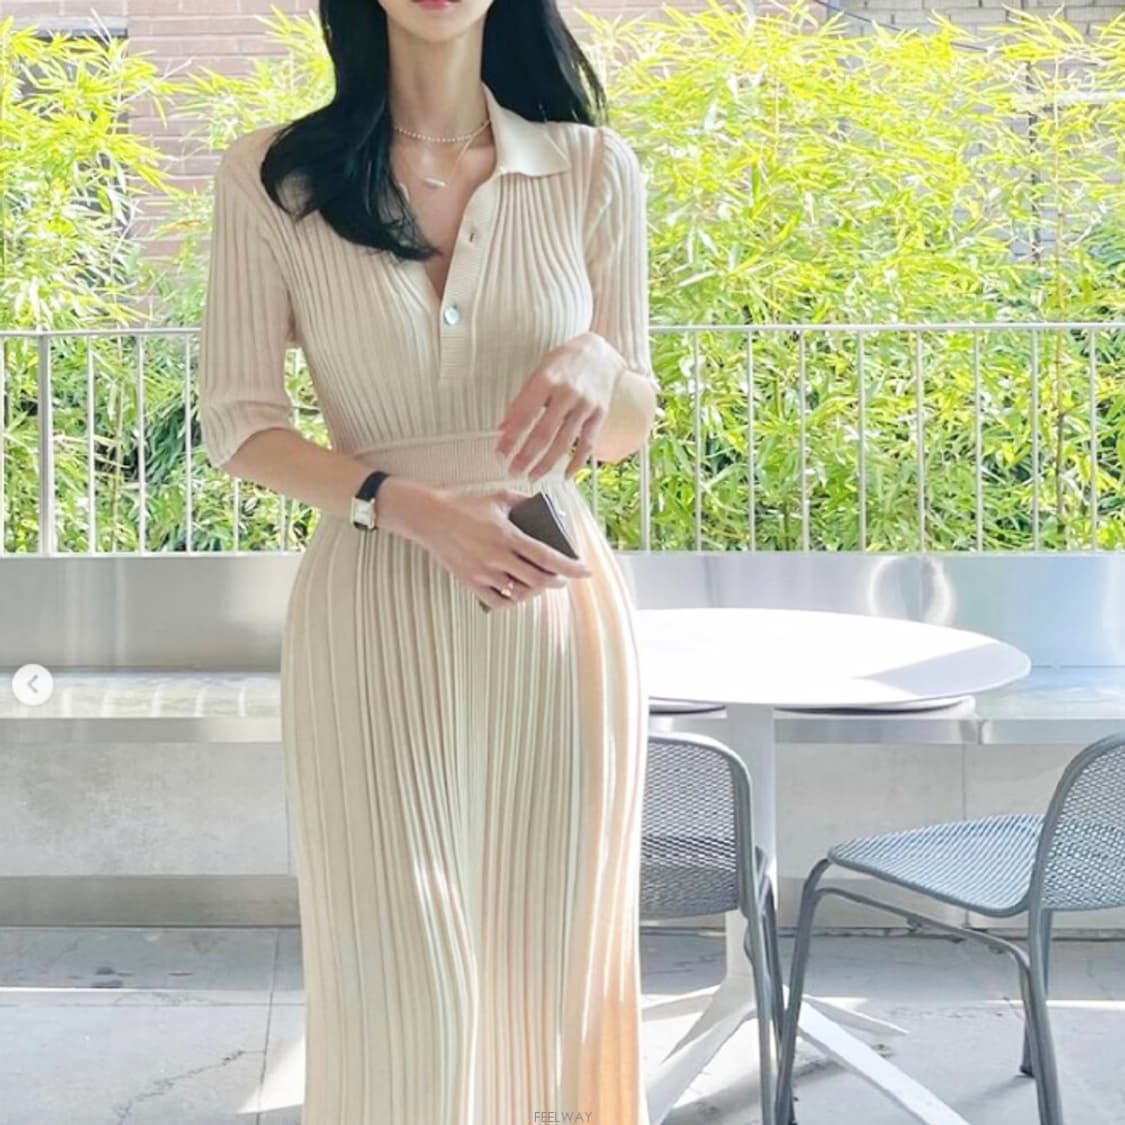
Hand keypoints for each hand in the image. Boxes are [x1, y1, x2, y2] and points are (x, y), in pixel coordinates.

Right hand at [413, 485, 593, 610]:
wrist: (429, 516)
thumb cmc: (463, 504)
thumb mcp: (497, 497)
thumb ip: (523, 501)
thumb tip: (544, 507)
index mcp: (507, 535)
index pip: (547, 556)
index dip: (569, 566)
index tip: (585, 571)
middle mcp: (497, 557)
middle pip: (537, 580)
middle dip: (555, 581)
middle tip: (561, 578)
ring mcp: (483, 572)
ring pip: (519, 592)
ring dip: (534, 590)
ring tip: (538, 582)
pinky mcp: (470, 582)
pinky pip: (497, 601)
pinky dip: (512, 600)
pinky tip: (516, 592)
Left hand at [495, 332, 624, 480]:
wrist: (599, 353)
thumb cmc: (564, 363)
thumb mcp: (538, 373)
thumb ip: (521, 401)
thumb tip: (503, 428)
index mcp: (546, 381)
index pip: (523, 416)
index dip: (510, 439)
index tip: (500, 454)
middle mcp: (567, 394)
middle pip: (543, 433)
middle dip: (526, 456)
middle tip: (513, 471)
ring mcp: (585, 405)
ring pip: (564, 442)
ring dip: (546, 464)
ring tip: (532, 476)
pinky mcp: (599, 415)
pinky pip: (587, 444)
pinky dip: (576, 462)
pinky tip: (565, 475)